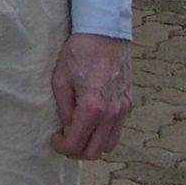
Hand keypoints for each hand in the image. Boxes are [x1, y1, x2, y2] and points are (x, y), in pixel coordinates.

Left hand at [51, 33, 132, 158]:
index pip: (76, 144)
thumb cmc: (79, 52)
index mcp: (93, 108)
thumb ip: (64, 109)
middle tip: (66, 138)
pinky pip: (118, 128)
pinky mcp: (129, 100)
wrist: (104, 31)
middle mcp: (112, 112)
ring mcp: (124, 107)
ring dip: (93, 143)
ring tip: (80, 129)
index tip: (55, 137)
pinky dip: (104, 131)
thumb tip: (68, 126)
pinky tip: (93, 117)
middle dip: (77, 150)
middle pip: (94, 153)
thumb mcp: (60, 80)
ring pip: (109, 144)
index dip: (62, 147)